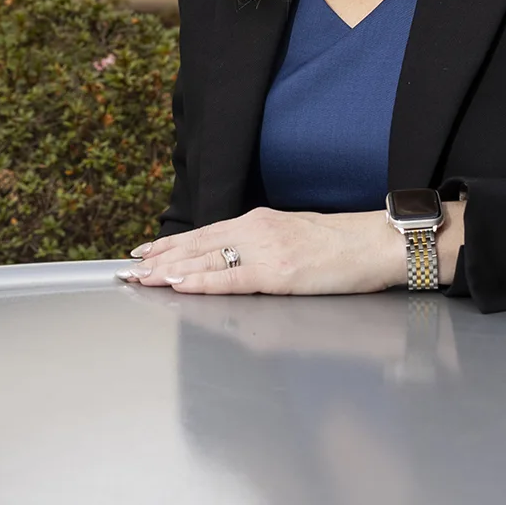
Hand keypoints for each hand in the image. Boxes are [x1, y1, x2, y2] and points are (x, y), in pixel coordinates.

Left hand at [120, 202, 463, 295]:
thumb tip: (240, 260)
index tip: (145, 251)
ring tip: (139, 276)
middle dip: (159, 256)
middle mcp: (256, 229)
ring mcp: (265, 250)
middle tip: (128, 266)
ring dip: (167, 269)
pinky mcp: (277, 272)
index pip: (206, 232)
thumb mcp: (295, 236)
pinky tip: (175, 283)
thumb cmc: (343, 246)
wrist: (377, 244)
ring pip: (204, 258)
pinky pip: (227, 278)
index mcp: (261, 221)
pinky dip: (197, 280)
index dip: (172, 243)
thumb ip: (265, 245)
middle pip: (197, 243)